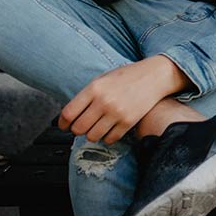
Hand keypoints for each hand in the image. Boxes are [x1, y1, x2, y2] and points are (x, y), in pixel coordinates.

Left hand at [59, 57, 182, 143]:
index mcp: (94, 88)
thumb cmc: (126, 77)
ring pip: (92, 136)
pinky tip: (108, 129)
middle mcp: (103, 102)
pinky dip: (106, 137)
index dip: (62, 123)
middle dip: (76, 130)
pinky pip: (110, 139)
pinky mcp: (128, 122)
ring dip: (91, 135)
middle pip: (79, 128)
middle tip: (79, 128)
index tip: (63, 126)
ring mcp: (116, 113)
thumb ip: (86, 96)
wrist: (153, 77)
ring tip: (95, 128)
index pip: (69, 113)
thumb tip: (70, 115)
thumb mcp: (101, 80)